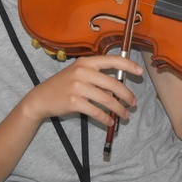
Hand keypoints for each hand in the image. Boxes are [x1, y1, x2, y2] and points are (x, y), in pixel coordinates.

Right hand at [23, 55, 143, 125]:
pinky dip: (106, 118)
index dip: (128, 65)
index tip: (140, 72)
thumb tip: (120, 84)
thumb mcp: (78, 72)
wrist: (41, 97)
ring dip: (119, 109)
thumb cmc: (63, 84)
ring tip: (125, 115)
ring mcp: (78, 86)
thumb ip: (96, 74)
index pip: (112, 60)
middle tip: (133, 103)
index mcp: (86, 62)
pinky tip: (110, 121)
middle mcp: (83, 71)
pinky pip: (96, 111)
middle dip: (127, 95)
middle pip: (113, 83)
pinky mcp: (74, 101)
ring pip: (107, 99)